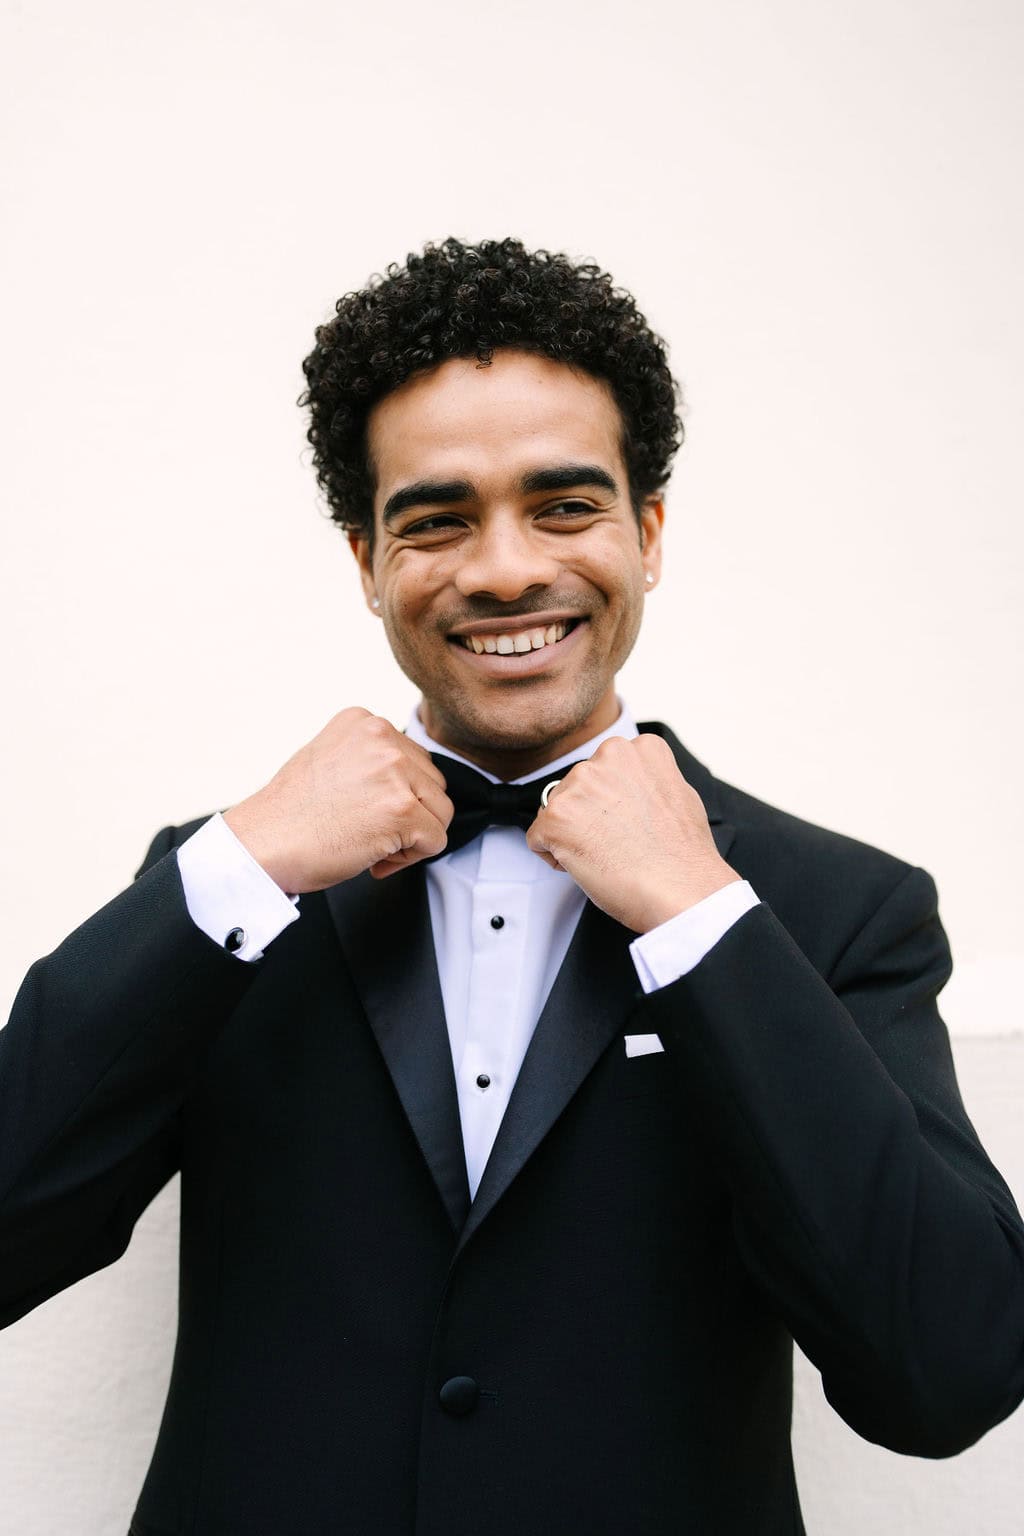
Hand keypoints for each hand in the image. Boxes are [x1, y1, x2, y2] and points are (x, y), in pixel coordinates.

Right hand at [223, 709, 452, 892]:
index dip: (395, 794)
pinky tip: (374, 859)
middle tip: (369, 832)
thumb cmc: (289, 816)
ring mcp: (394, 771)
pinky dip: (411, 859)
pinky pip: (435, 840)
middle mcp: (382, 737)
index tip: (363, 810)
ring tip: (371, 845)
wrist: (261, 845)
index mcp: (364, 721)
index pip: (412, 759)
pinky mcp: (403, 808)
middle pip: (432, 783)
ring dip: (412, 837)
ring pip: (440, 811)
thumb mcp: (329, 760)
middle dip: (409, 815)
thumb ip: (370, 760)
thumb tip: (408, 778)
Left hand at [526, 734, 739, 931]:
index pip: (605, 771)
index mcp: (638, 749)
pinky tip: (590, 866)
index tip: (631, 824)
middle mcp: (607, 756)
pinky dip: (556, 857)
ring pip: (556, 811)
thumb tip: (632, 785)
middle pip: (578, 788)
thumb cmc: (683, 856)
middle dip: (589, 816)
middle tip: (620, 843)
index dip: (615, 805)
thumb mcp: (677, 794)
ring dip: (573, 834)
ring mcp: (579, 784)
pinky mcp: (555, 816)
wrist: (680, 891)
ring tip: (609, 854)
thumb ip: (647, 779)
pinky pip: (538, 838)